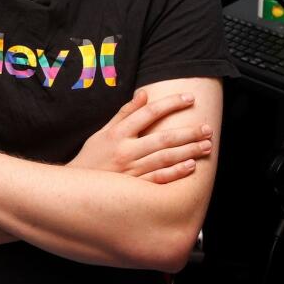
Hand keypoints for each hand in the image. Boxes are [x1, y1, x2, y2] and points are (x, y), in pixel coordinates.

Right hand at [68, 89, 213, 183]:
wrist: (76, 189)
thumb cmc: (92, 158)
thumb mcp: (104, 132)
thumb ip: (125, 113)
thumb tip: (144, 94)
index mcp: (117, 134)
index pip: (148, 113)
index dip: (171, 104)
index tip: (190, 98)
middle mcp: (126, 151)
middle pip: (163, 138)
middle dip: (188, 132)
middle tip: (207, 128)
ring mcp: (131, 171)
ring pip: (165, 158)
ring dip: (188, 151)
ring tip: (206, 146)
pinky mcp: (135, 188)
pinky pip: (158, 179)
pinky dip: (175, 173)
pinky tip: (191, 166)